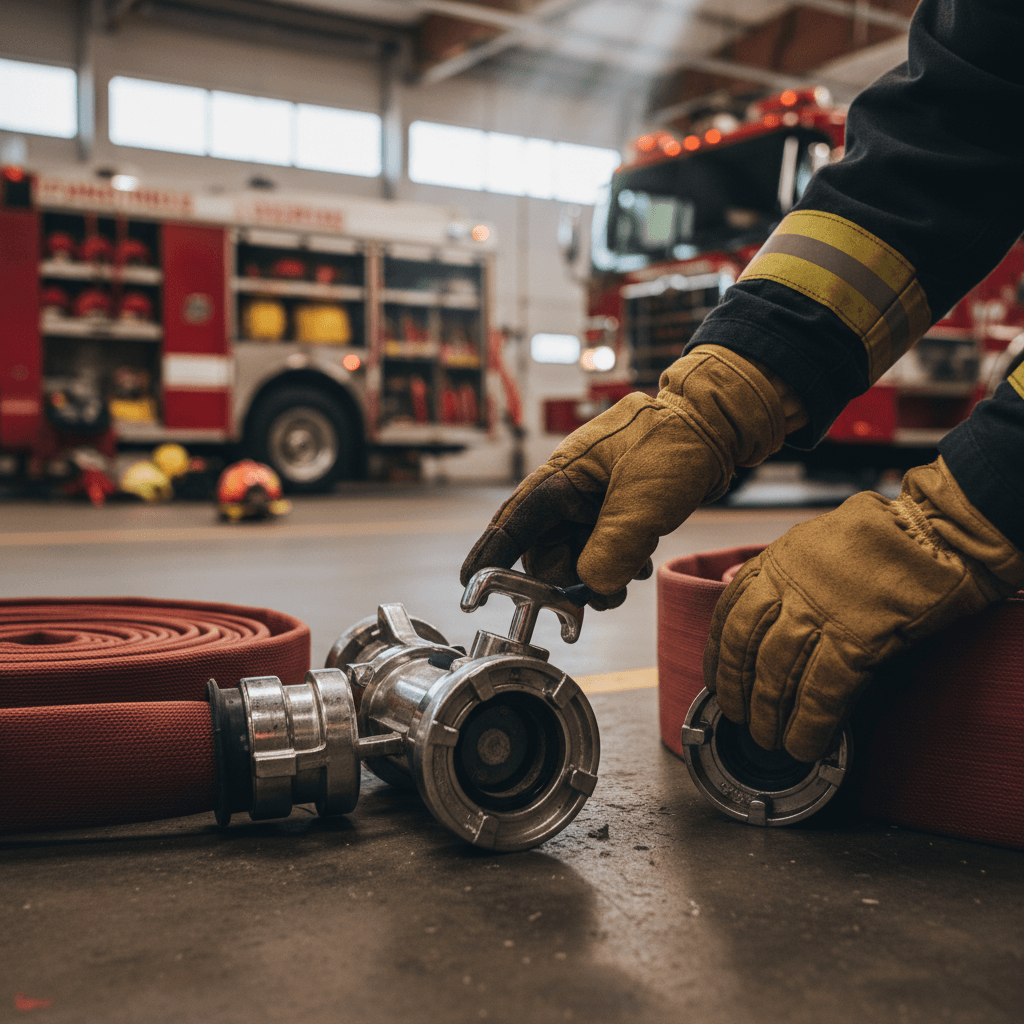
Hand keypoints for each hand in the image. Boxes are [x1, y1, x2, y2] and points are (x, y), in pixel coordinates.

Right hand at [461, 346, 787, 607]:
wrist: (716, 426)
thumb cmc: (676, 444)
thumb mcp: (645, 501)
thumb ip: (614, 548)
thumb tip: (592, 588)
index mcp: (562, 475)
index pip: (514, 521)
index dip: (490, 555)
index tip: (470, 587)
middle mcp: (569, 490)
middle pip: (546, 551)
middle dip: (566, 580)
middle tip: (595, 599)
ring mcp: (591, 501)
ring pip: (575, 556)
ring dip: (597, 576)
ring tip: (628, 577)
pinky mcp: (613, 511)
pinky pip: (600, 551)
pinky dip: (615, 566)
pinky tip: (639, 562)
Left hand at [703, 458, 1023, 761]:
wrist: (935, 530)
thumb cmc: (882, 535)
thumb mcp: (812, 541)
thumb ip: (780, 572)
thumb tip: (750, 596)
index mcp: (775, 562)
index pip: (727, 614)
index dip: (718, 653)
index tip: (715, 677)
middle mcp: (788, 589)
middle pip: (744, 649)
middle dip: (736, 689)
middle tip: (737, 717)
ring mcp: (819, 616)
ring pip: (775, 675)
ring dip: (768, 714)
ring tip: (768, 739)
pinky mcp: (856, 641)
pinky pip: (821, 693)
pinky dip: (810, 724)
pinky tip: (805, 744)